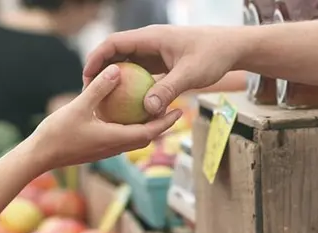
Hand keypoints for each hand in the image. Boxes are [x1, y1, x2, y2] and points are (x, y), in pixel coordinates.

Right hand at [31, 64, 182, 170]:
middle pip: (146, 137)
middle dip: (162, 125)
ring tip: (154, 110)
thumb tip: (117, 69)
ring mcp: (106, 150)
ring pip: (134, 139)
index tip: (179, 110)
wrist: (39, 156)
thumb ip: (99, 89)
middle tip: (174, 108)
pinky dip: (130, 127)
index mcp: (115, 139)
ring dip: (147, 127)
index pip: (149, 132)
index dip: (166, 122)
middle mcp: (115, 147)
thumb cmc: (57, 133)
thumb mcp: (79, 106)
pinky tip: (125, 113)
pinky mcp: (98, 149)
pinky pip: (121, 137)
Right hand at [83, 25, 244, 115]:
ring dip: (115, 80)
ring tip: (103, 101)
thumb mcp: (190, 74)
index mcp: (151, 37)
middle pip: (116, 53)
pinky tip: (127, 105)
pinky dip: (132, 86)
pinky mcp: (161, 62)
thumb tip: (147, 109)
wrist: (231, 48)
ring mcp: (155, 52)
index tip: (86, 77)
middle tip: (89, 93)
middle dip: (100, 71)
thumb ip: (168, 90)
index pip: (114, 43)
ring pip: (127, 64)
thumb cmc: (213, 55)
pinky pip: (140, 73)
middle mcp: (149, 42)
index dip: (96, 58)